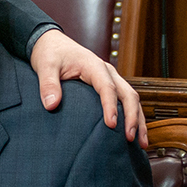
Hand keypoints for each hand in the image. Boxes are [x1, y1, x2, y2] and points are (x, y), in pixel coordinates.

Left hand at [28, 29, 145, 147]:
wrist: (52, 43)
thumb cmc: (50, 53)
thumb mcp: (45, 66)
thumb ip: (48, 84)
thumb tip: (52, 105)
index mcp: (93, 65)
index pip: (107, 87)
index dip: (111, 107)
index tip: (111, 125)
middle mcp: (107, 71)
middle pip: (127, 94)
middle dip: (132, 117)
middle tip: (130, 138)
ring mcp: (111, 78)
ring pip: (131, 98)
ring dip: (138, 120)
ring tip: (141, 143)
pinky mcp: (110, 85)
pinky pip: (126, 101)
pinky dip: (133, 117)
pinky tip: (134, 134)